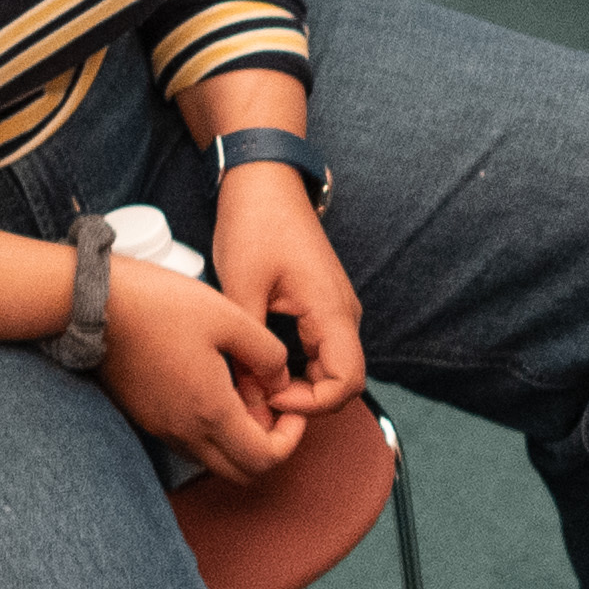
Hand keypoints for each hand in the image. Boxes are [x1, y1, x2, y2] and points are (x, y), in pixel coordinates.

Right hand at [89, 253, 305, 480]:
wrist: (90, 303)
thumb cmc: (159, 304)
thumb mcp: (229, 316)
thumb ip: (268, 354)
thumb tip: (281, 380)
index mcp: (211, 412)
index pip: (264, 460)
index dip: (290, 440)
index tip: (292, 408)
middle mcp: (184, 432)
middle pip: (240, 472)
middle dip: (268, 447)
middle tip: (274, 407)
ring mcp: (161, 428)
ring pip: (213, 459)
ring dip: (239, 439)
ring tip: (244, 392)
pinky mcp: (145, 416)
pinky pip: (189, 442)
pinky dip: (212, 429)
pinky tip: (214, 388)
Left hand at [206, 170, 365, 418]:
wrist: (266, 184)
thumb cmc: (255, 225)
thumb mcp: (242, 287)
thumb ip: (249, 346)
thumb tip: (250, 395)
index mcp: (331, 311)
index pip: (346, 382)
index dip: (311, 404)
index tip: (270, 399)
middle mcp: (344, 315)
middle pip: (345, 382)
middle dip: (306, 401)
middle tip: (260, 400)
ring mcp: (337, 311)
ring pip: (333, 369)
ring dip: (302, 387)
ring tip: (258, 386)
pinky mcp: (324, 307)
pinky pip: (323, 353)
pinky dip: (300, 370)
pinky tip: (266, 367)